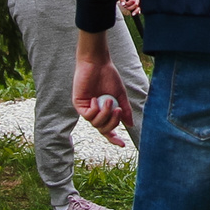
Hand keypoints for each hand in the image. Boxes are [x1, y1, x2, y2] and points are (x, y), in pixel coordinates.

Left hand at [71, 29, 133, 146]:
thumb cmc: (109, 77)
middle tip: (118, 110)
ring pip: (95, 124)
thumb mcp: (120, 96)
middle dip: (112, 123)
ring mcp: (87, 109)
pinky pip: (87, 116)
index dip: (114, 138)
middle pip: (103, 129)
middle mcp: (95, 113)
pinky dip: (94, 109)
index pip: (108, 130)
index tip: (123, 145)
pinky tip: (95, 98)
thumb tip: (130, 125)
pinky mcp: (79, 104)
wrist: (98, 64)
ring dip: (104, 114)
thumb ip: (125, 111)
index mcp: (105, 112)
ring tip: (108, 100)